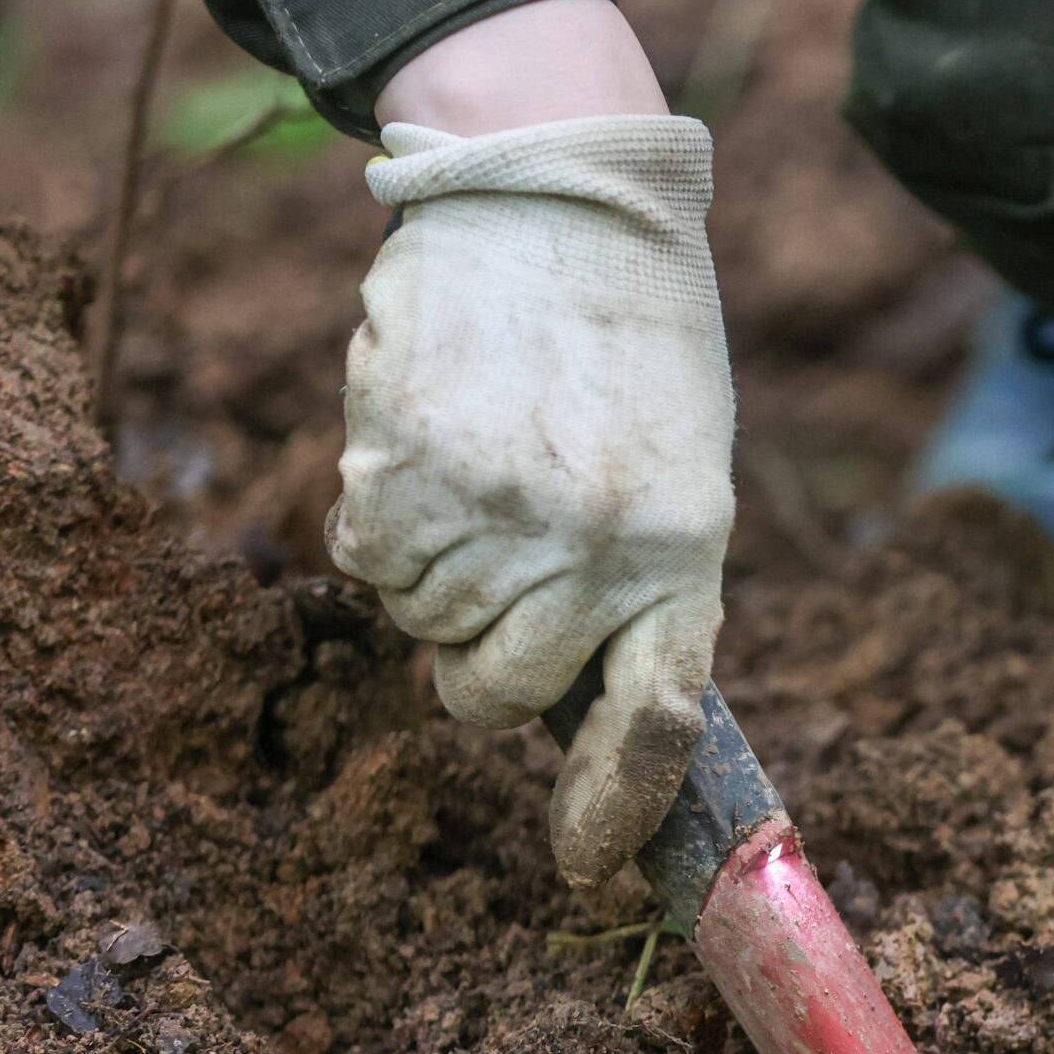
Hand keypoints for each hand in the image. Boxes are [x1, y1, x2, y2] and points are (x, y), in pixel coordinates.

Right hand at [333, 112, 735, 886]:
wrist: (560, 188)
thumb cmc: (631, 336)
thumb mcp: (682, 459)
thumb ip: (640, 572)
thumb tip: (578, 691)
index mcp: (689, 545)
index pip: (656, 716)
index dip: (612, 807)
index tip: (579, 865)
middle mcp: (600, 544)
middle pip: (499, 693)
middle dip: (477, 662)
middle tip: (491, 579)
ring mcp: (502, 509)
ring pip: (422, 627)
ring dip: (429, 573)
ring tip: (476, 465)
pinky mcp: (409, 465)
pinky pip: (365, 557)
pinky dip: (378, 520)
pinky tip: (422, 438)